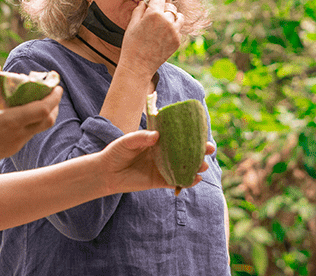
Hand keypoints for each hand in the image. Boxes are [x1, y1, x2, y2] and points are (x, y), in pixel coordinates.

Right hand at [0, 64, 61, 174]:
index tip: (57, 86)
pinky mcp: (11, 150)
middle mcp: (18, 136)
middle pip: (48, 121)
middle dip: (54, 106)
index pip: (43, 110)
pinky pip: (28, 134)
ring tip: (38, 100)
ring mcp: (16, 145)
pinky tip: (22, 113)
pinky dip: (32, 122)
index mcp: (11, 122)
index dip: (54, 97)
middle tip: (52, 92)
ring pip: (39, 129)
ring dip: (44, 114)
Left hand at [99, 131, 214, 193]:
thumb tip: (157, 136)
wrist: (106, 172)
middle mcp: (164, 153)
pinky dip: (187, 181)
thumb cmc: (116, 152)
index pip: (178, 136)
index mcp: (159, 140)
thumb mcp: (127, 141)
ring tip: (203, 165)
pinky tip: (195, 179)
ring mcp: (163, 167)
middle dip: (200, 151)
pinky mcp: (160, 181)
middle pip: (186, 151)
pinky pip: (176, 181)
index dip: (192, 135)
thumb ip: (141, 137)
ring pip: (184, 166)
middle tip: (209, 149)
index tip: (204, 133)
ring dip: (196, 166)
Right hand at [119, 0, 183, 76]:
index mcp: (154, 14)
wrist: (138, 66)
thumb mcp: (132, 24)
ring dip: (172, 17)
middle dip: (163, 8)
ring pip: (178, 16)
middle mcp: (167, 21)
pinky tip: (163, 35)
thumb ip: (139, 10)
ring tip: (162, 23)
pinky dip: (173, 29)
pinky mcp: (177, 41)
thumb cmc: (131, 44)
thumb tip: (145, 2)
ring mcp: (174, 31)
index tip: (151, 3)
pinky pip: (179, 29)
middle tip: (155, 16)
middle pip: (170, 6)